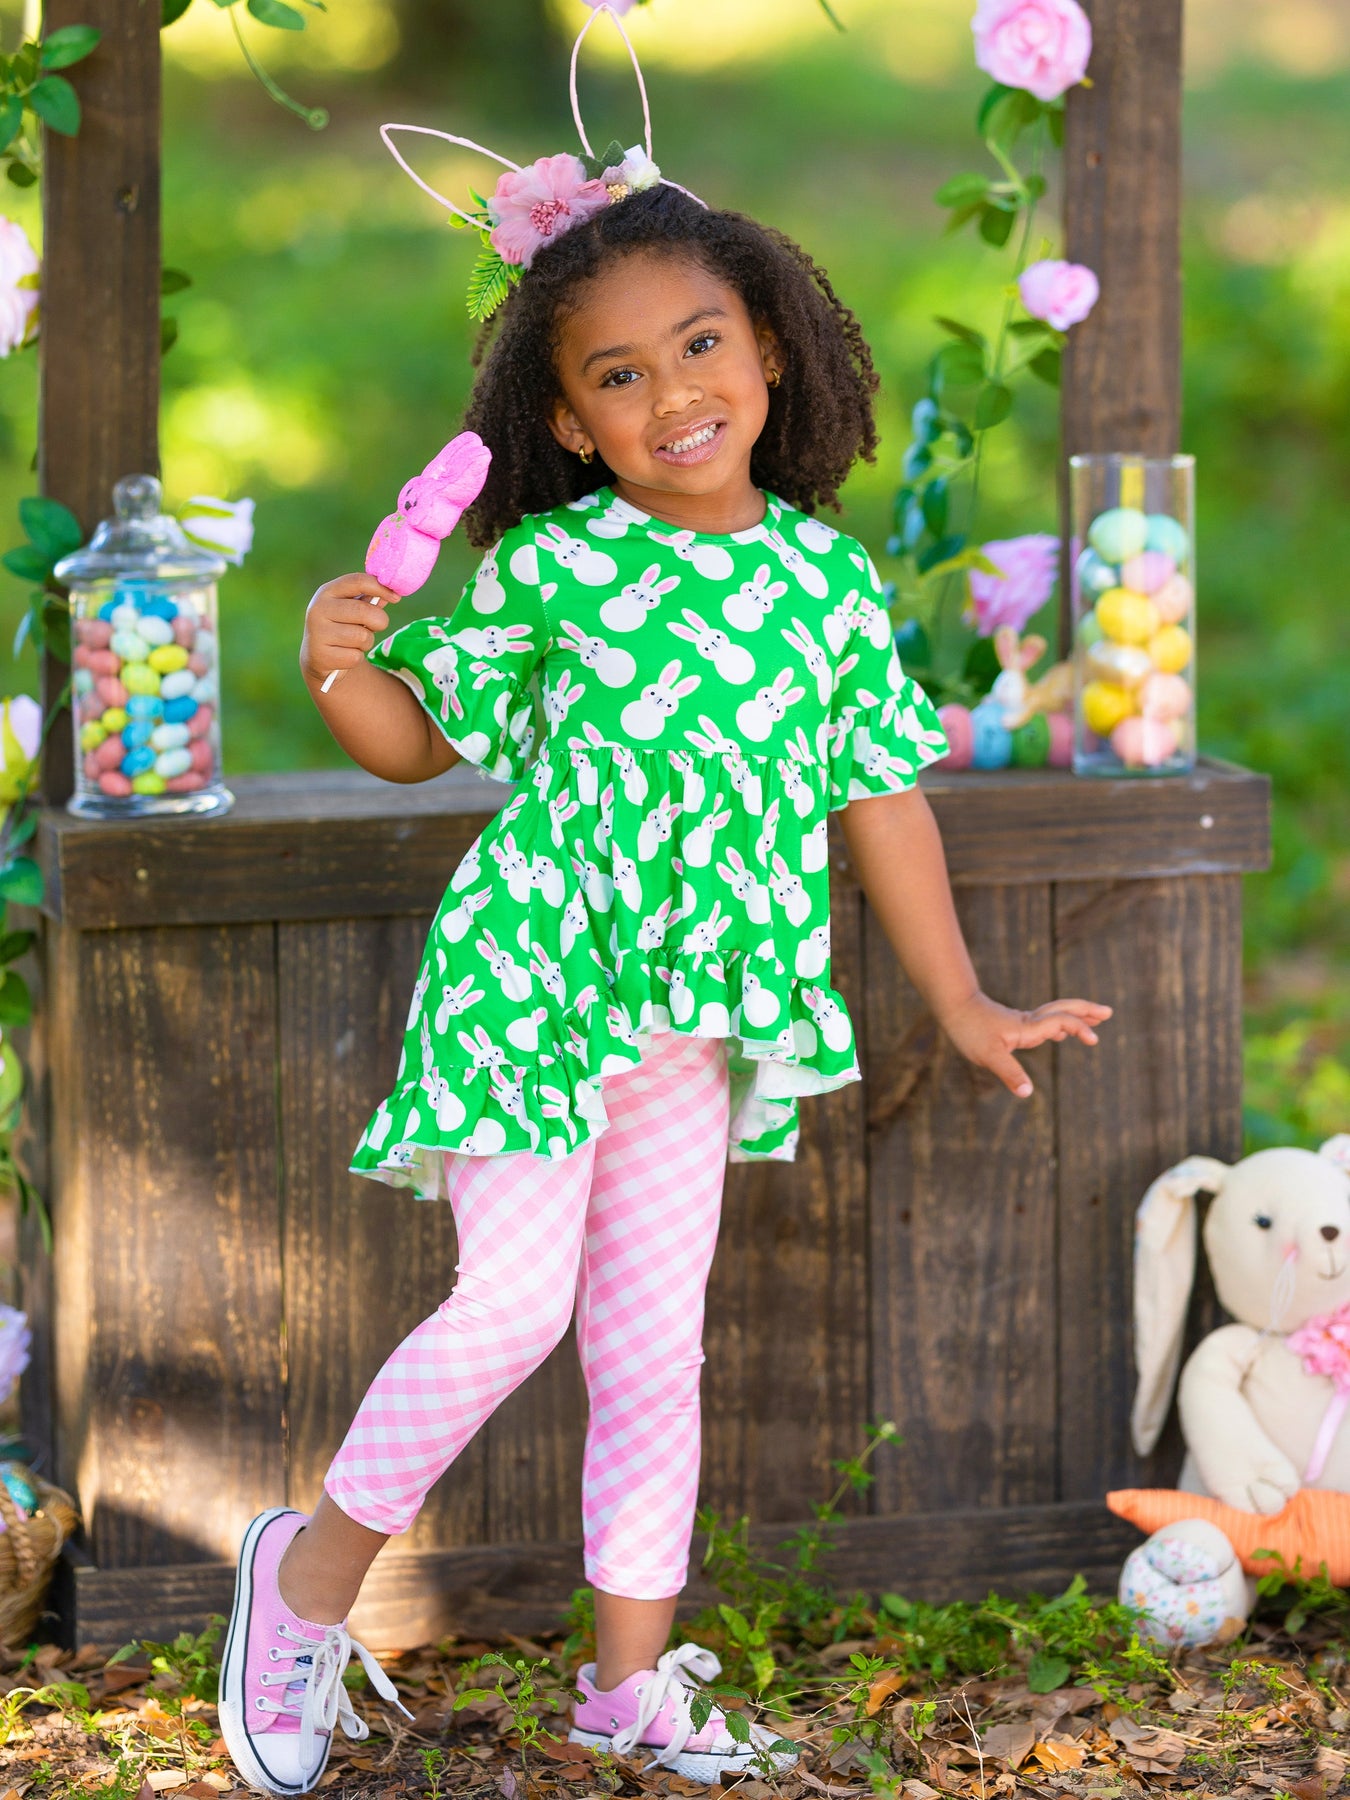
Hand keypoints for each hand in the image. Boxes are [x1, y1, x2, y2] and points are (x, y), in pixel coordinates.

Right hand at [301, 573, 400, 689]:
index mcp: (327, 592)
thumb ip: (370, 599)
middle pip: (364, 611)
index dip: (381, 588)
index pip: (358, 581)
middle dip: (379, 621)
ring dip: (366, 642)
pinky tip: (345, 653)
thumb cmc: (342, 625)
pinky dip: (356, 657)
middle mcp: (319, 609)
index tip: (396, 598)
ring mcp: (318, 633)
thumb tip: (392, 594)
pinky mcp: (323, 656)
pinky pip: (355, 657)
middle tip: (377, 625)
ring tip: (354, 641)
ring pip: (362, 637)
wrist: (318, 655)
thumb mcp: (352, 608)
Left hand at [938, 990, 1111, 1098]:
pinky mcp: (1015, 1024)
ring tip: (1095, 1018)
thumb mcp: (988, 1056)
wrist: (955, 1008)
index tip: (1094, 1040)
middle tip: (1108, 1012)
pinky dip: (1059, 1024)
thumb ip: (1009, 1073)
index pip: (1061, 1023)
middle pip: (1064, 1010)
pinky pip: (1045, 1021)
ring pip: (1056, 1013)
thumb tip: (1028, 1093)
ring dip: (1076, 1014)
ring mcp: (1023, 1021)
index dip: (1079, 1028)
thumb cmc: (970, 1030)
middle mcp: (1030, 1022)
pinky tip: (1059, 1033)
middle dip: (1086, 1011)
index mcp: (1028, 1028)